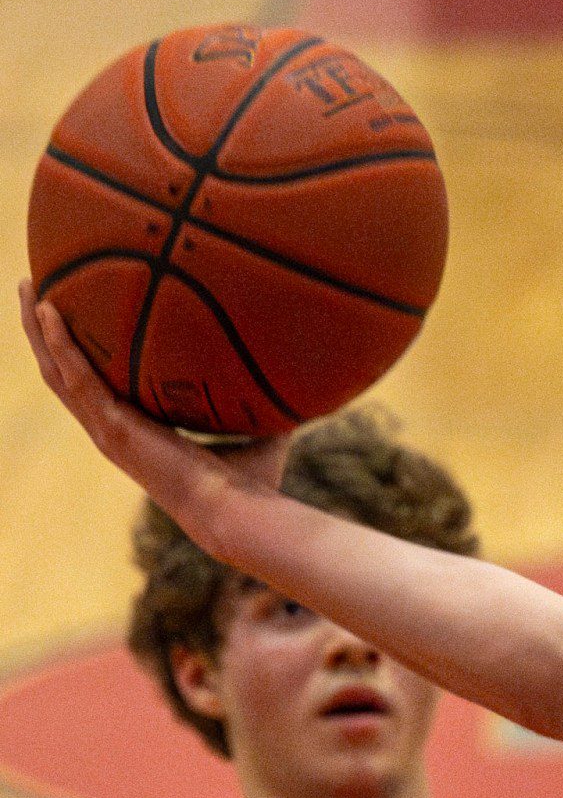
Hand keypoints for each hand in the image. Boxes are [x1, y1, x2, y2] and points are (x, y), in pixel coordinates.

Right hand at [19, 283, 286, 532]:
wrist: (238, 511)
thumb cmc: (251, 485)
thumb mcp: (257, 432)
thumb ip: (265, 403)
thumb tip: (300, 374)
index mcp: (139, 431)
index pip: (98, 387)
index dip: (80, 356)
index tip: (73, 318)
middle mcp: (114, 429)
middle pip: (63, 372)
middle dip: (45, 332)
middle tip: (32, 288)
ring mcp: (108, 429)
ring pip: (57, 371)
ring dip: (40, 329)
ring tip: (27, 287)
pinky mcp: (113, 427)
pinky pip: (76, 377)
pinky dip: (61, 343)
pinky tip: (50, 309)